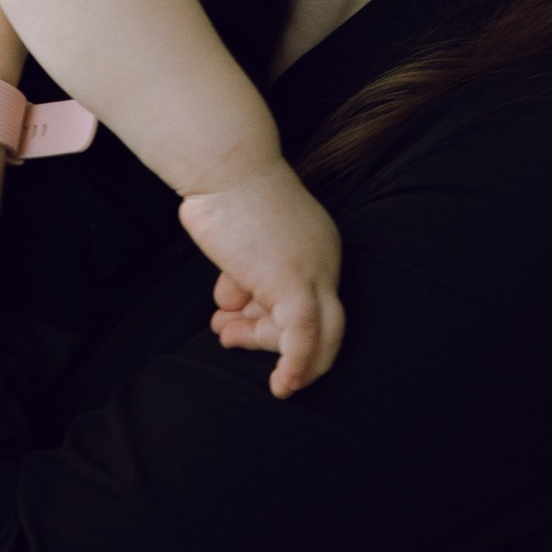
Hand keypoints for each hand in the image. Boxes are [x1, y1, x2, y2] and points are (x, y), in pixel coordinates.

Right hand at [179, 158, 344, 397]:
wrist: (224, 165)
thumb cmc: (224, 192)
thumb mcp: (237, 242)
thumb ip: (243, 275)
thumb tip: (231, 306)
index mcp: (317, 246)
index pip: (308, 298)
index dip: (271, 316)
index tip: (232, 317)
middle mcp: (326, 260)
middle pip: (322, 323)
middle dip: (277, 340)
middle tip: (231, 336)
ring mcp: (316, 273)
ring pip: (314, 337)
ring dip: (269, 349)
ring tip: (226, 337)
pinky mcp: (296, 286)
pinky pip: (305, 341)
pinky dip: (296, 368)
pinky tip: (281, 386)